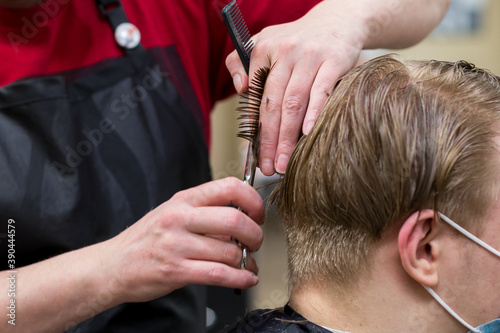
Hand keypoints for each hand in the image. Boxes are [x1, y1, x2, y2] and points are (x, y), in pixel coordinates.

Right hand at [104, 177, 264, 302]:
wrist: (113, 265)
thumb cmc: (148, 238)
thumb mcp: (173, 212)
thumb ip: (206, 211)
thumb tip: (245, 219)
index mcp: (184, 199)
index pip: (230, 187)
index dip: (253, 201)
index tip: (258, 215)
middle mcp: (180, 218)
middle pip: (235, 220)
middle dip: (255, 235)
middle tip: (256, 243)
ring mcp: (177, 245)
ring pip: (230, 251)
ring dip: (247, 261)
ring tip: (247, 264)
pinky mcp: (175, 271)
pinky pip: (219, 274)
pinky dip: (240, 278)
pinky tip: (245, 278)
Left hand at [226, 1, 362, 175]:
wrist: (338, 19)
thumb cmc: (298, 39)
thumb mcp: (265, 41)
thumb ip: (242, 61)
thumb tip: (240, 89)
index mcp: (263, 49)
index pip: (254, 97)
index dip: (253, 130)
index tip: (253, 155)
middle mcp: (284, 51)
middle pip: (272, 104)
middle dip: (268, 140)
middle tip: (267, 167)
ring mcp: (310, 56)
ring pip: (293, 102)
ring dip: (287, 136)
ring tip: (283, 161)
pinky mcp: (334, 60)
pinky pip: (321, 90)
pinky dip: (314, 113)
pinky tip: (308, 134)